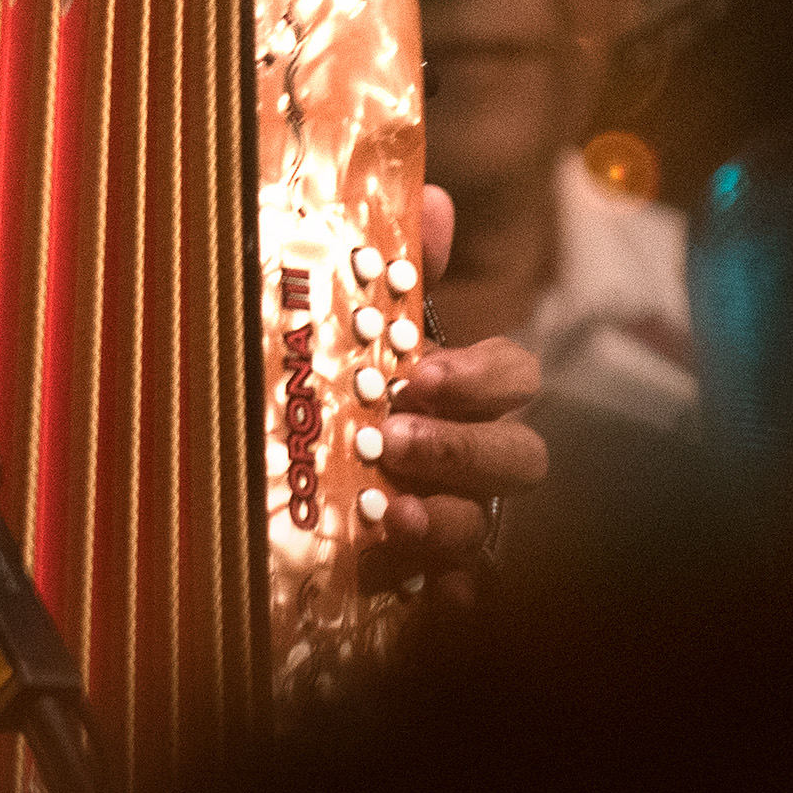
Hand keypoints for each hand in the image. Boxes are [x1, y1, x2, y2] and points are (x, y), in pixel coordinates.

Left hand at [367, 181, 549, 608]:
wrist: (273, 489)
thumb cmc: (331, 390)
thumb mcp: (354, 329)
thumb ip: (393, 271)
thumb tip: (428, 194)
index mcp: (460, 394)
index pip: (513, 377)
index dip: (478, 378)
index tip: (418, 374)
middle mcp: (474, 460)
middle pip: (520, 459)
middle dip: (462, 449)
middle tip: (389, 441)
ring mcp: (458, 526)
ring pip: (487, 530)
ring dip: (445, 520)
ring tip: (387, 515)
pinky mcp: (429, 585)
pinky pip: (463, 598)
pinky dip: (449, 596)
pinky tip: (426, 597)